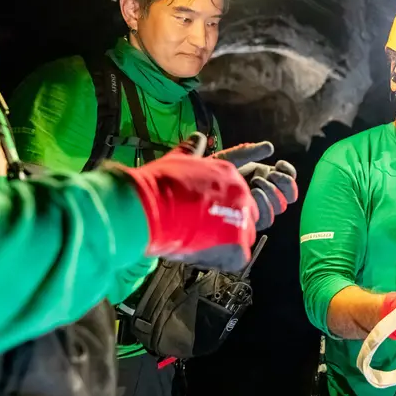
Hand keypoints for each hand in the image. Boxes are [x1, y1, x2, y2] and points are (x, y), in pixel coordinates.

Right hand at [115, 132, 257, 273]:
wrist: (149, 208)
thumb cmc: (159, 184)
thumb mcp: (177, 160)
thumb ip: (191, 150)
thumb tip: (198, 137)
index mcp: (226, 172)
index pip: (240, 179)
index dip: (230, 194)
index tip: (223, 199)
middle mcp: (240, 192)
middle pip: (246, 210)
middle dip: (233, 219)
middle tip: (210, 228)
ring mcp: (241, 218)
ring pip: (245, 234)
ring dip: (229, 240)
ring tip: (206, 244)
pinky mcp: (237, 243)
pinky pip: (240, 255)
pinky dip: (225, 258)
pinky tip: (208, 256)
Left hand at [213, 141, 298, 230]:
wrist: (199, 187)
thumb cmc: (213, 173)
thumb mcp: (233, 158)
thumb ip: (250, 152)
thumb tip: (270, 147)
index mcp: (265, 177)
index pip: (288, 179)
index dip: (289, 173)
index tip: (278, 163)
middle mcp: (264, 193)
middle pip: (290, 196)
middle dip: (284, 183)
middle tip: (271, 174)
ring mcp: (258, 207)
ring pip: (281, 207)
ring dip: (273, 192)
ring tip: (256, 181)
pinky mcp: (251, 220)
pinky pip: (268, 219)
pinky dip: (265, 204)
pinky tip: (253, 193)